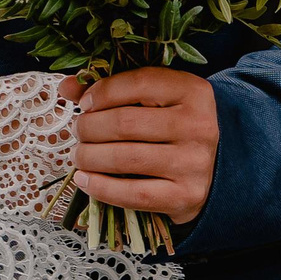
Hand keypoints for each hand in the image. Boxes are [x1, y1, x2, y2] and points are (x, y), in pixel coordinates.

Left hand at [59, 68, 219, 225]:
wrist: (213, 169)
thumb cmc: (172, 127)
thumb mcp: (152, 99)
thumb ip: (111, 89)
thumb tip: (67, 87)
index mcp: (192, 91)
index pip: (138, 83)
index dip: (102, 92)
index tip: (85, 104)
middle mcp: (198, 125)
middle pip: (125, 123)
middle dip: (89, 127)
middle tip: (79, 132)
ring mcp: (193, 163)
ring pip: (124, 158)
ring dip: (89, 157)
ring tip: (80, 155)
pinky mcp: (185, 195)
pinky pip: (133, 194)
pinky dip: (100, 187)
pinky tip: (84, 180)